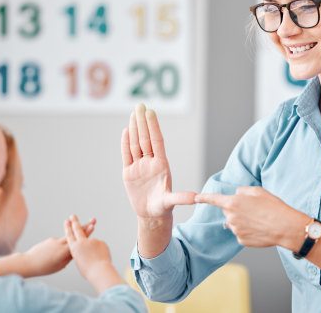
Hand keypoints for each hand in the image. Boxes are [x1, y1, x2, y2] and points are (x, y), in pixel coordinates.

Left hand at [0, 218, 95, 277]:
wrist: (28, 263)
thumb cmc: (44, 268)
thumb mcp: (60, 265)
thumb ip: (68, 257)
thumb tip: (75, 252)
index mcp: (64, 252)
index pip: (78, 241)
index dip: (86, 233)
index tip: (93, 226)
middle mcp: (60, 243)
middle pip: (75, 234)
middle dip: (84, 227)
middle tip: (93, 220)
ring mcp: (54, 240)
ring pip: (68, 236)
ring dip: (75, 232)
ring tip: (81, 229)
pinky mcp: (50, 240)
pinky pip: (59, 242)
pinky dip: (61, 244)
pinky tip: (55, 252)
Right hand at [64, 215, 121, 293]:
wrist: (99, 271)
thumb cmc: (88, 271)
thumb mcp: (79, 261)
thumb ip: (79, 252)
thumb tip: (83, 249)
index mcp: (74, 248)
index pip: (69, 235)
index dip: (68, 228)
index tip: (67, 221)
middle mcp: (81, 242)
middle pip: (77, 229)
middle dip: (75, 222)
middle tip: (73, 215)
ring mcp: (92, 241)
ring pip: (92, 244)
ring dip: (93, 251)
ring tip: (94, 260)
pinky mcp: (100, 242)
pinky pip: (100, 247)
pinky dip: (100, 253)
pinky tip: (100, 258)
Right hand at [121, 103, 195, 219]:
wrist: (150, 215)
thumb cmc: (163, 207)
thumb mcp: (171, 202)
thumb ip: (181, 198)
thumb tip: (196, 198)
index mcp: (161, 164)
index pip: (156, 141)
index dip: (153, 126)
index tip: (151, 112)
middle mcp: (150, 162)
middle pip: (145, 138)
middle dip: (142, 122)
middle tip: (140, 105)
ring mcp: (139, 166)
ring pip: (135, 144)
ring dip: (134, 128)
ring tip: (133, 113)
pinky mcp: (129, 172)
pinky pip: (126, 155)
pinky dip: (125, 143)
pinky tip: (126, 130)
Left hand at [195, 186, 304, 247]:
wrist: (285, 227)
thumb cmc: (273, 207)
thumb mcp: (258, 191)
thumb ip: (242, 191)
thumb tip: (236, 196)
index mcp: (233, 203)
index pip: (214, 199)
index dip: (204, 198)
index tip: (197, 198)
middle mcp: (231, 217)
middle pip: (227, 210)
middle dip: (236, 208)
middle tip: (254, 209)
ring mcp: (235, 230)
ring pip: (234, 222)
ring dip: (242, 220)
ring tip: (259, 219)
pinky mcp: (241, 240)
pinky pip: (240, 232)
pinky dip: (247, 230)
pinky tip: (259, 229)